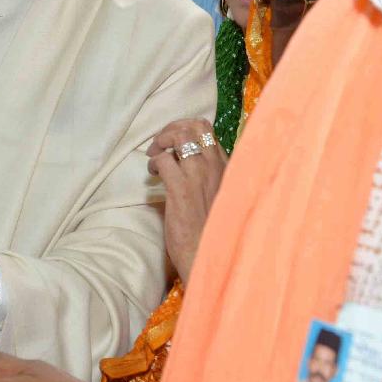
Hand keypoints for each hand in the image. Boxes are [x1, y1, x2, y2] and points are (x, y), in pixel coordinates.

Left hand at [146, 119, 226, 283]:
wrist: (210, 256)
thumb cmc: (215, 233)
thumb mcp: (221, 199)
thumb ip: (211, 180)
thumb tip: (192, 167)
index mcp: (228, 169)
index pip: (209, 131)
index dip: (186, 129)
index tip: (174, 141)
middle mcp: (216, 167)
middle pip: (195, 126)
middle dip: (172, 128)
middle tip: (161, 143)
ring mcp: (200, 176)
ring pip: (180, 136)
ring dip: (161, 140)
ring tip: (155, 154)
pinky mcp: (181, 189)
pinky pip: (164, 159)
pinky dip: (154, 162)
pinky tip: (153, 174)